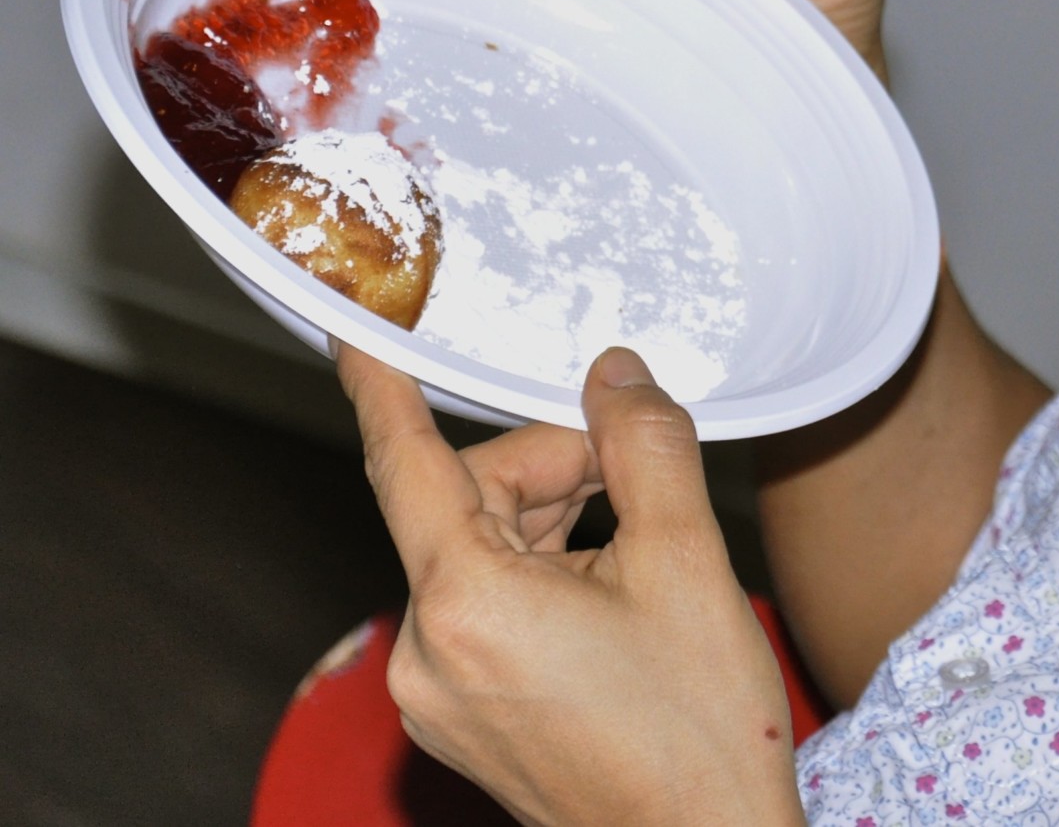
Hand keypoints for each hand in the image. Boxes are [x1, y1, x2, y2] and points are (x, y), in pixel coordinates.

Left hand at [342, 343, 804, 826]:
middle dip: (560, 473)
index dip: (381, 386)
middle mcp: (425, 654)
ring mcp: (439, 694)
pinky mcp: (463, 717)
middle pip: (473, 502)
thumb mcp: (688, 562)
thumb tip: (615, 375)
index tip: (356, 330)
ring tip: (648, 563)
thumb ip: (645, 446)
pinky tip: (618, 599)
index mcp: (465, 606)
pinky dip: (548, 577)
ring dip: (562, 528)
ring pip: (484, 553)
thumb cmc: (697, 733)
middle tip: (646, 480)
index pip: (404, 462)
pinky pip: (486, 607)